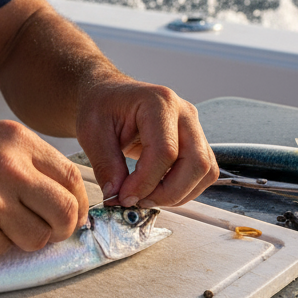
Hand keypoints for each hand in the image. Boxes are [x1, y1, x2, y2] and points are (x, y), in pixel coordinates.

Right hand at [0, 120, 88, 258]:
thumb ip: (25, 162)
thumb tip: (62, 194)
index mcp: (16, 140)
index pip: (70, 177)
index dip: (78, 202)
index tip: (73, 214)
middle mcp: (10, 170)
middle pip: (64, 213)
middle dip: (63, 229)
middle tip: (48, 232)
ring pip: (36, 239)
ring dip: (22, 239)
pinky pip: (0, 250)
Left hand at [75, 78, 217, 208]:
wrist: (110, 96)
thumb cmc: (102, 106)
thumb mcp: (92, 132)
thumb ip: (105, 164)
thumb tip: (117, 195)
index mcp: (158, 102)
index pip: (165, 151)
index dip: (146, 181)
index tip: (124, 197)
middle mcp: (184, 113)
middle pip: (196, 162)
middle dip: (168, 192)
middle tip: (138, 201)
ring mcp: (194, 127)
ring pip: (205, 171)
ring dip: (178, 194)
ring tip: (146, 197)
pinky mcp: (196, 142)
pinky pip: (203, 173)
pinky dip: (184, 189)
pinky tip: (158, 190)